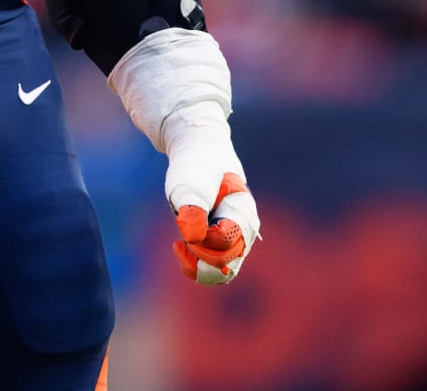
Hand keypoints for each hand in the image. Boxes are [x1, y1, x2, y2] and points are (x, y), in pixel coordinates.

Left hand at [161, 106, 259, 284]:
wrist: (199, 153)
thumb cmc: (195, 166)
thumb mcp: (189, 181)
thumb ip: (193, 206)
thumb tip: (194, 237)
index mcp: (243, 213)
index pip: (226, 244)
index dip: (202, 240)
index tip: (185, 223)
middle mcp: (245, 231)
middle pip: (225, 265)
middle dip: (198, 254)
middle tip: (182, 234)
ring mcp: (237, 239)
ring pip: (222, 272)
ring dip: (197, 262)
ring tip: (180, 241)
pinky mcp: (225, 244)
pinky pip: (215, 269)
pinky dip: (196, 264)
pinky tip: (181, 245)